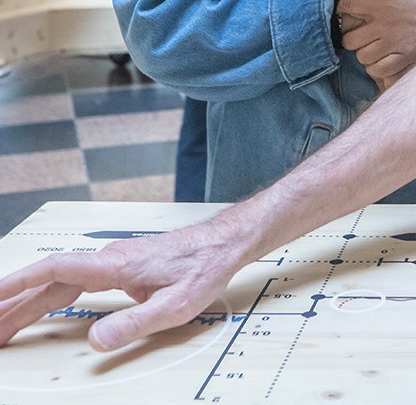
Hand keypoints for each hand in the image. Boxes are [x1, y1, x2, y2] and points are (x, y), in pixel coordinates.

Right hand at [0, 219, 243, 350]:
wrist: (226, 241)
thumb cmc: (205, 267)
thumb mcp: (177, 305)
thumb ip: (136, 324)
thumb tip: (95, 342)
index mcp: (116, 266)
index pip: (56, 270)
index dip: (19, 283)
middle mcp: (109, 258)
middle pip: (50, 282)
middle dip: (13, 306)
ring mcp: (114, 260)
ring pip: (61, 282)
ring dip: (28, 303)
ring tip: (2, 328)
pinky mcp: (121, 266)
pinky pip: (75, 281)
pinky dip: (51, 297)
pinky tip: (40, 309)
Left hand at [337, 0, 415, 87]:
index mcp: (382, 6)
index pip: (347, 6)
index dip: (342, 8)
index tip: (345, 11)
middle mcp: (384, 26)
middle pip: (349, 39)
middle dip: (351, 37)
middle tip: (360, 36)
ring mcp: (394, 44)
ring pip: (362, 57)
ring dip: (365, 53)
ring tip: (373, 49)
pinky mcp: (404, 58)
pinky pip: (378, 70)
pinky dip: (377, 67)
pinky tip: (382, 60)